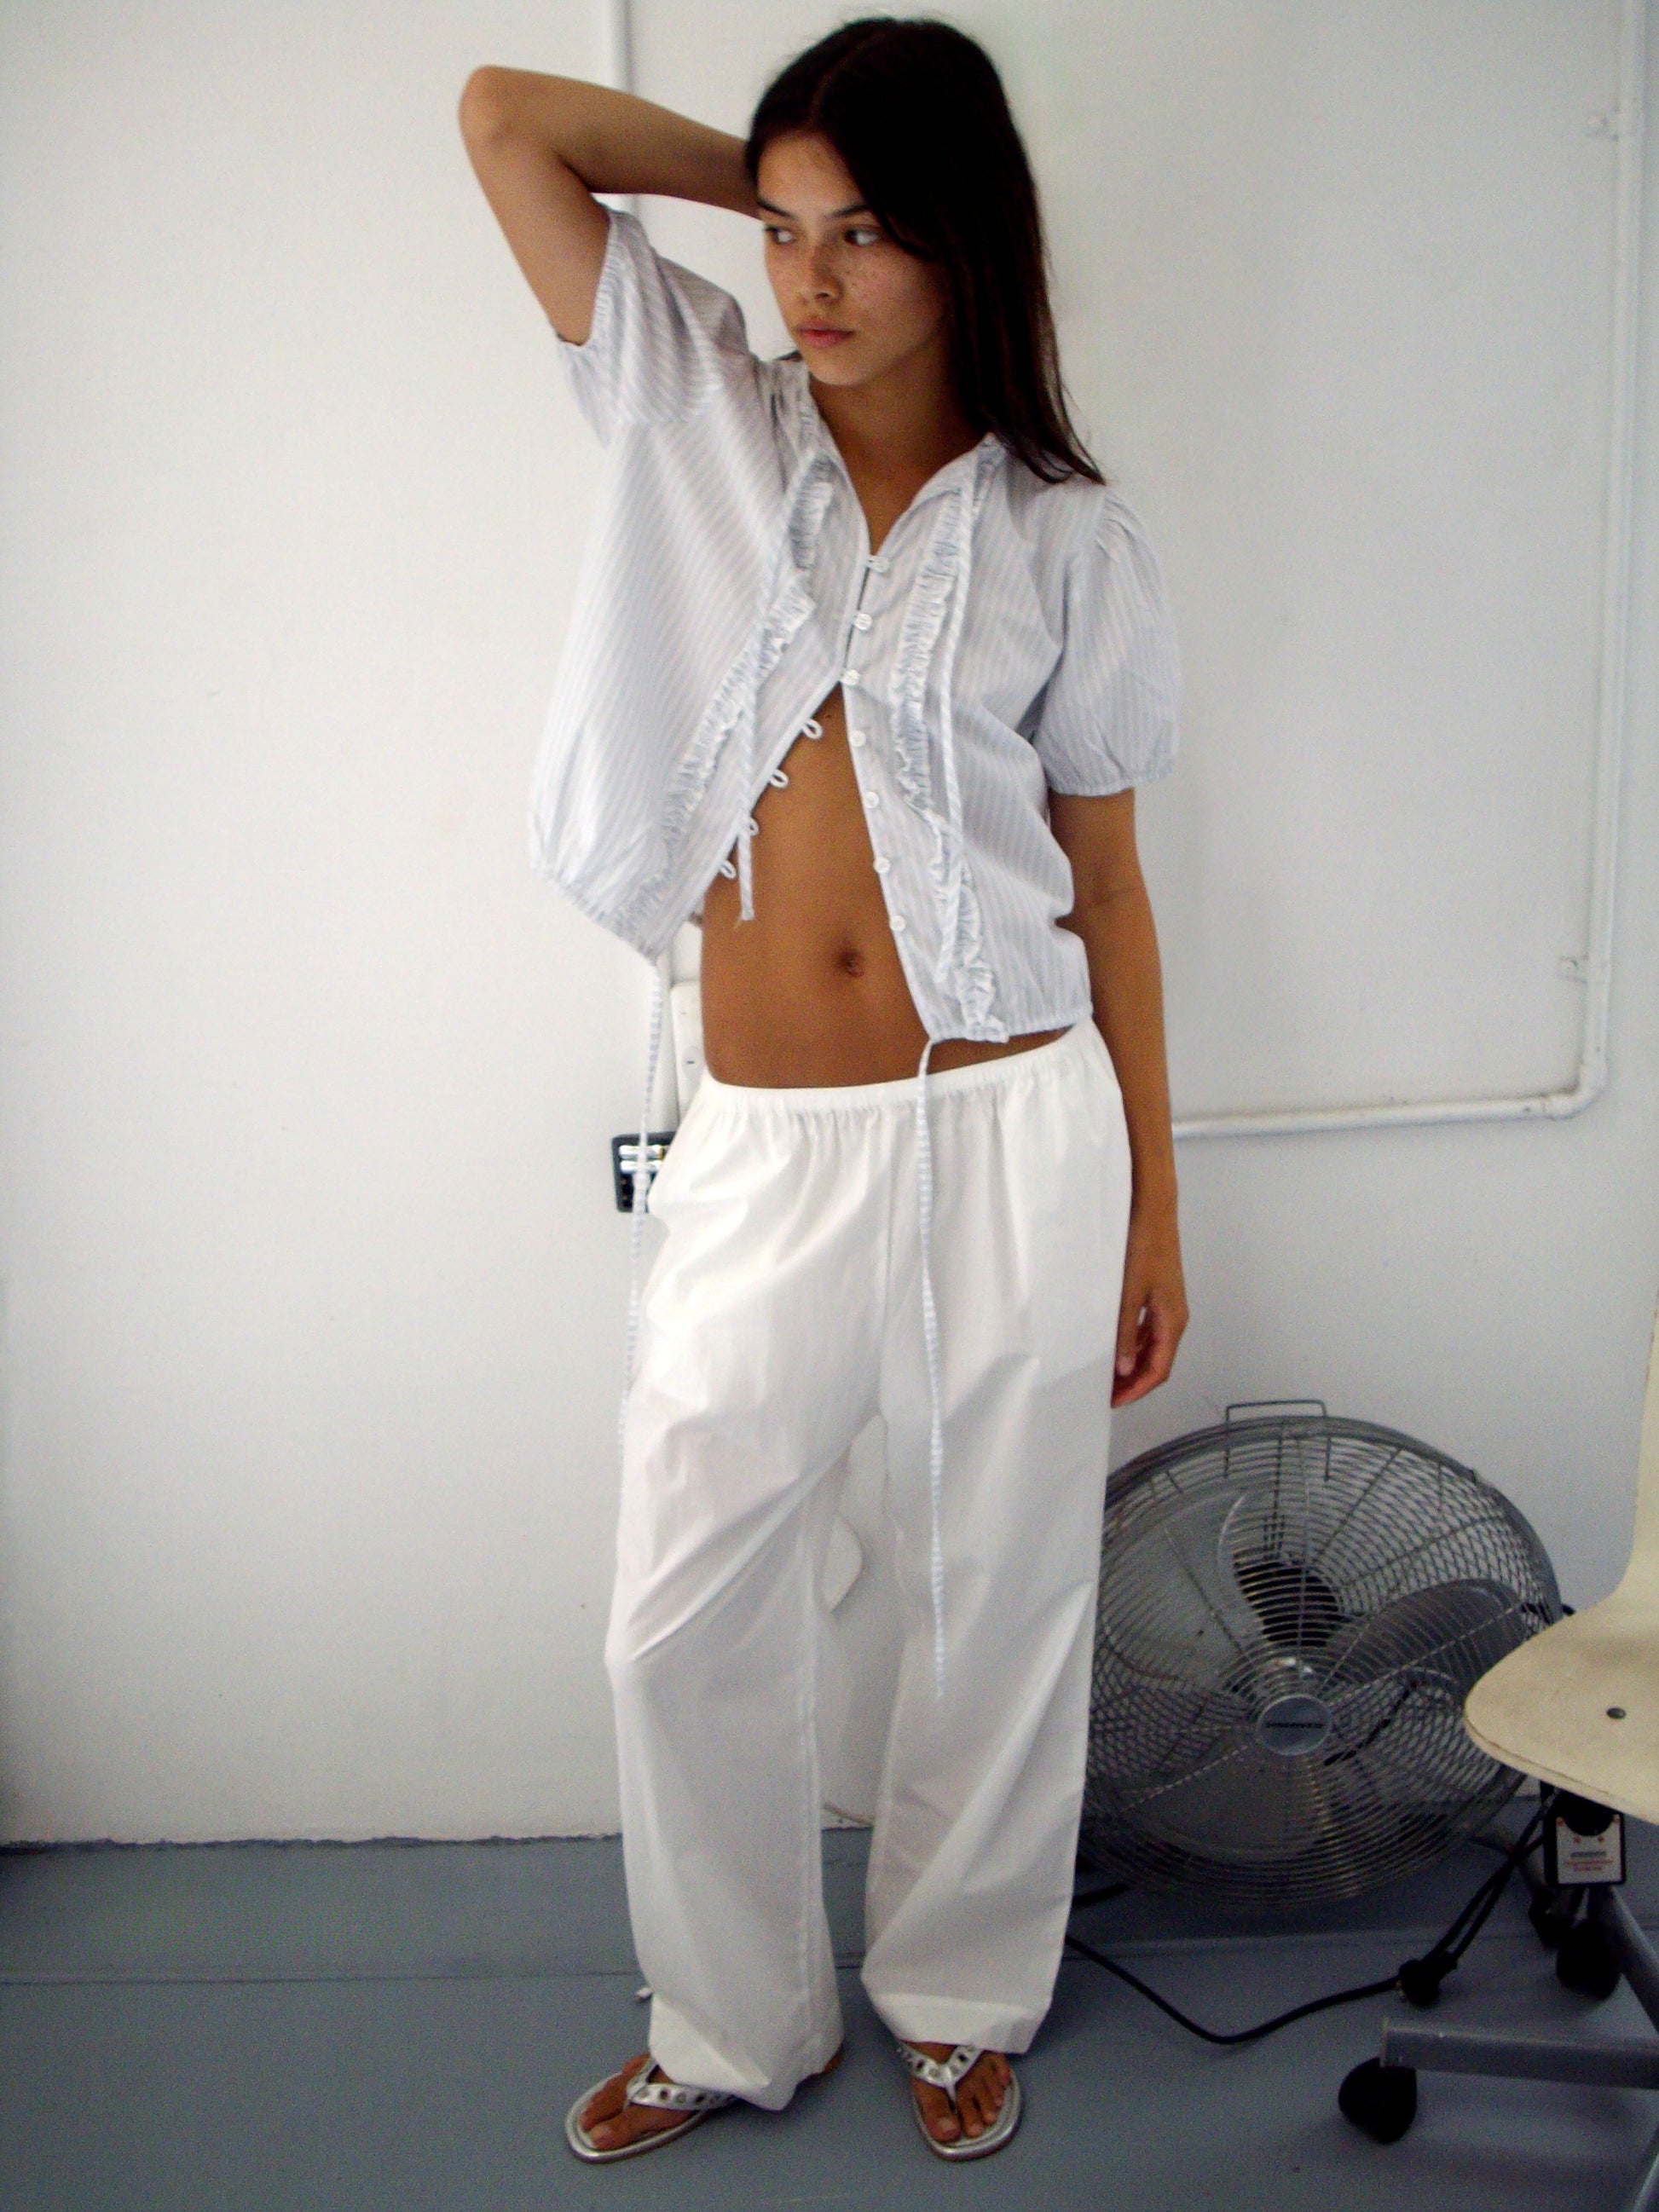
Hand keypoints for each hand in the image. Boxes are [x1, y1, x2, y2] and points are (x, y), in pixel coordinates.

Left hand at [1112, 1199, 1186, 1405]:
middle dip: (1134, 1382)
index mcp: (1173, 1322)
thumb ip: (1126, 1332)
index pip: (1159, 1370)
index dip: (1137, 1390)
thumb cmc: (1142, 1248)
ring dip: (1132, 1364)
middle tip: (1104, 1393)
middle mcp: (1175, 1318)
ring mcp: (1167, 1305)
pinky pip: (1148, 1329)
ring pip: (1153, 1346)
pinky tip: (1114, 1344)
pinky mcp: (1158, 1293)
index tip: (1113, 1402)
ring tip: (1105, 1374)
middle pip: (1158, 1362)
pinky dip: (1133, 1343)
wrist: (1153, 1208)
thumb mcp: (1129, 1293)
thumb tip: (1124, 1370)